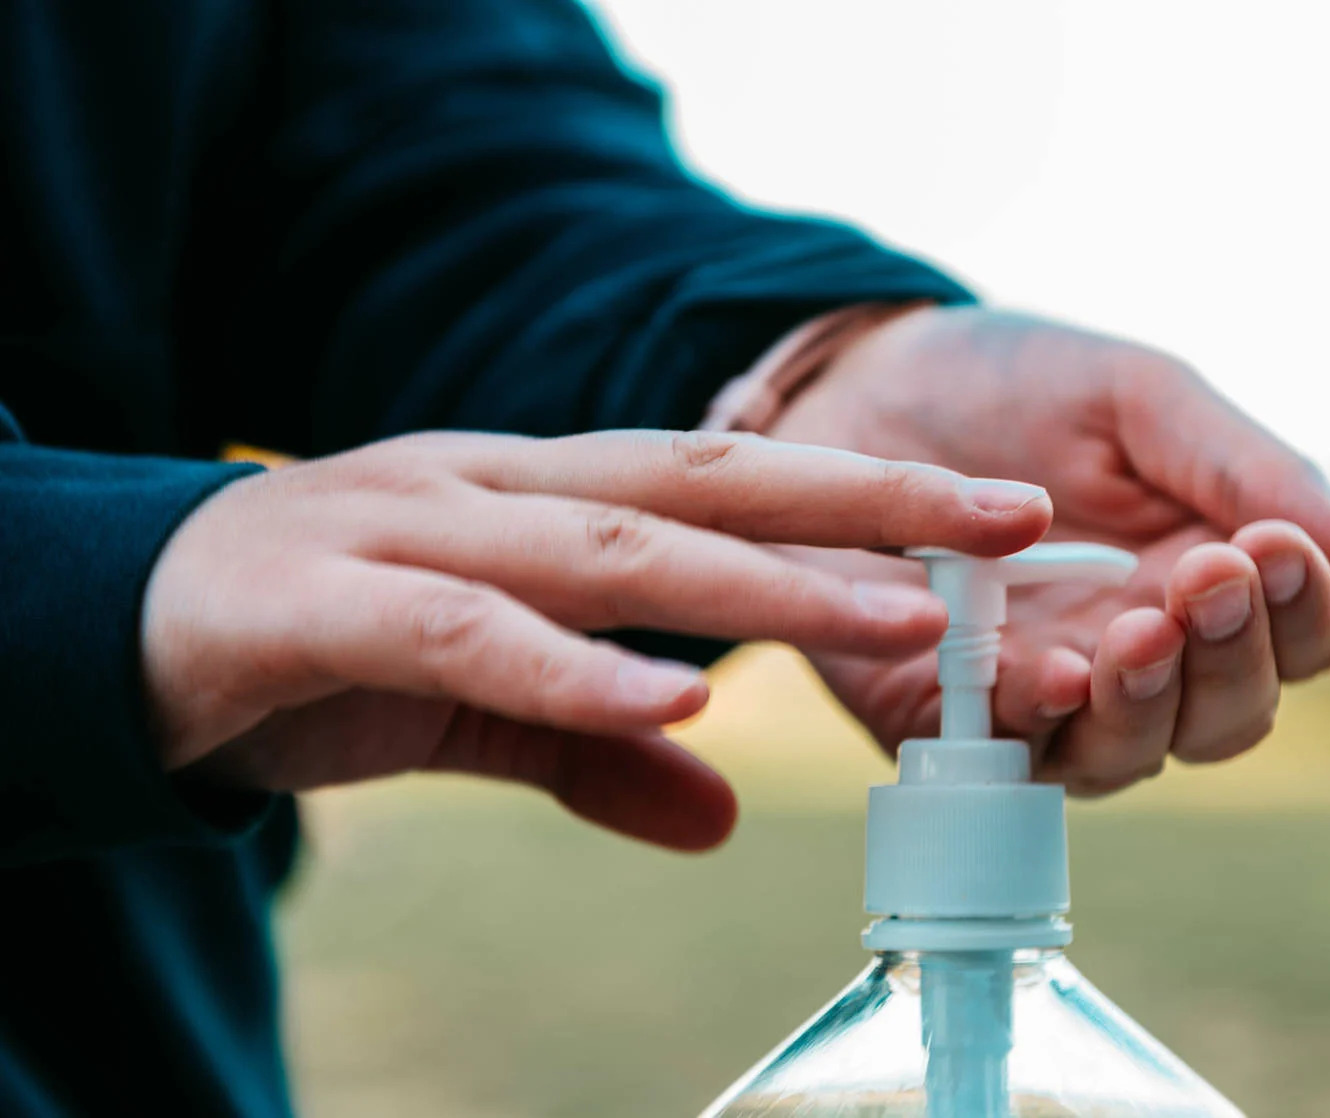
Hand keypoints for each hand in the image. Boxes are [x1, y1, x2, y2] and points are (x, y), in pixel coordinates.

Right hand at [141, 429, 1049, 847]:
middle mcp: (501, 487)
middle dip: (865, 504)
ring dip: (762, 582)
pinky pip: (468, 631)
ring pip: (615, 546)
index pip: (735, 483)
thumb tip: (716, 814)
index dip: (868, 497)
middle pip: (709, 485)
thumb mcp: (477, 703)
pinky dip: (572, 664)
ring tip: (891, 612)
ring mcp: (414, 527)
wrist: (113, 623)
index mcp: (547, 498)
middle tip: (1009, 527)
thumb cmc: (316, 642)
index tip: (1001, 523)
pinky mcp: (325, 598)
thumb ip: (593, 748)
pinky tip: (672, 694)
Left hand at [768, 306, 1329, 794]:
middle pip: (1234, 714)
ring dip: (1150, 700)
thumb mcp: (1140, 400)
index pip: (1303, 637)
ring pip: (1138, 752)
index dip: (1305, 609)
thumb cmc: (1013, 386)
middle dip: (1233, 655)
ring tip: (1136, 633)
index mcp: (1208, 578)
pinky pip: (1014, 754)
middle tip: (1205, 577)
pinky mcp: (956, 722)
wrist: (854, 382)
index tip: (1275, 548)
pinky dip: (1038, 721)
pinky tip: (1048, 673)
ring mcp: (1052, 697)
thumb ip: (1251, 474)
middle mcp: (1146, 657)